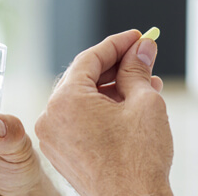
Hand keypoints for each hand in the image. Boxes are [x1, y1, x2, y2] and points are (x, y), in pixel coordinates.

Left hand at [35, 30, 173, 195]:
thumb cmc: (138, 160)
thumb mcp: (144, 102)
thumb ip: (138, 69)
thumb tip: (141, 49)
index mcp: (66, 100)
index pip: (90, 58)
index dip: (118, 44)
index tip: (138, 37)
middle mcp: (51, 117)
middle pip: (84, 77)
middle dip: (117, 66)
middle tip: (143, 57)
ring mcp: (54, 138)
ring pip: (83, 100)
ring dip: (114, 89)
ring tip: (146, 84)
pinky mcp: (63, 153)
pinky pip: (81, 120)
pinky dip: (103, 110)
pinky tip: (130, 106)